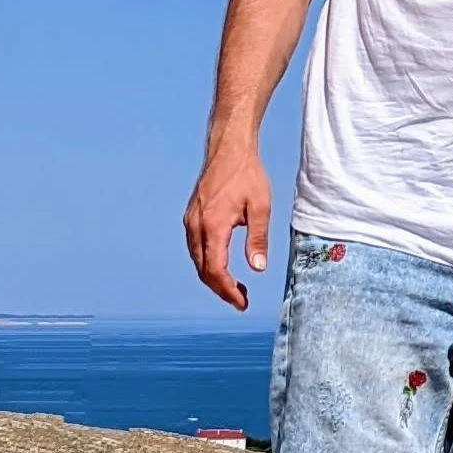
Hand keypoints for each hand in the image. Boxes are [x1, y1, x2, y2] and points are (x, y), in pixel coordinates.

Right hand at [183, 142, 270, 310]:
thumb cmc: (247, 174)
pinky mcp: (191, 216)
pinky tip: (222, 264)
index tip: (242, 303)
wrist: (228, 148)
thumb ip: (258, 239)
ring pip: (197, 260)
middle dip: (221, 289)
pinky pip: (195, 248)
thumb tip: (258, 268)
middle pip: (203, 270)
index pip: (216, 270)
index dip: (228, 291)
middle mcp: (196, 225)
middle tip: (241, 300)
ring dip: (213, 277)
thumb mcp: (260, 206)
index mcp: (213, 225)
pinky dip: (207, 262)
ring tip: (235, 286)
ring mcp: (191, 220)